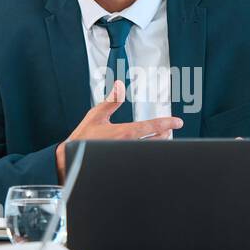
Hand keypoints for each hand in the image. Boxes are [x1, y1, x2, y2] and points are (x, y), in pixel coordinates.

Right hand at [56, 80, 182, 178]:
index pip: (152, 126)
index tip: (178, 122)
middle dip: (165, 133)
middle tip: (169, 129)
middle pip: (158, 141)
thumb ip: (112, 100)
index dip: (167, 122)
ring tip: (161, 137)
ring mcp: (127, 156)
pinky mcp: (125, 164)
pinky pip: (142, 159)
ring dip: (160, 144)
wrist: (71, 158)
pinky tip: (149, 151)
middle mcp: (129, 146)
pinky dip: (149, 153)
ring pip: (152, 151)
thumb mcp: (97, 114)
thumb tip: (120, 85)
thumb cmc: (83, 136)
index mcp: (124, 132)